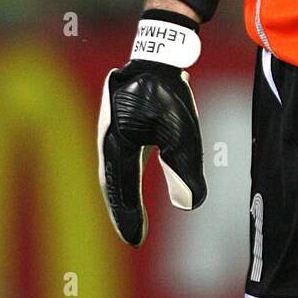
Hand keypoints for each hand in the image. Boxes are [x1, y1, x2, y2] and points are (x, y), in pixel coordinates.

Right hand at [97, 12, 206, 244]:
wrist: (157, 56)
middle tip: (132, 235)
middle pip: (112, 185)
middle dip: (122, 210)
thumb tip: (189, 205)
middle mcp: (108, 140)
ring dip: (120, 194)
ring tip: (129, 215)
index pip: (121, 191)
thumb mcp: (181, 132)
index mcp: (117, 145)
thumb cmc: (168, 92)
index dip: (128, 217)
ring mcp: (110, 130)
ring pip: (112, 171)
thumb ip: (184, 169)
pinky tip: (129, 182)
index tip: (136, 240)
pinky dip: (122, 176)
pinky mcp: (118, 122)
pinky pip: (117, 157)